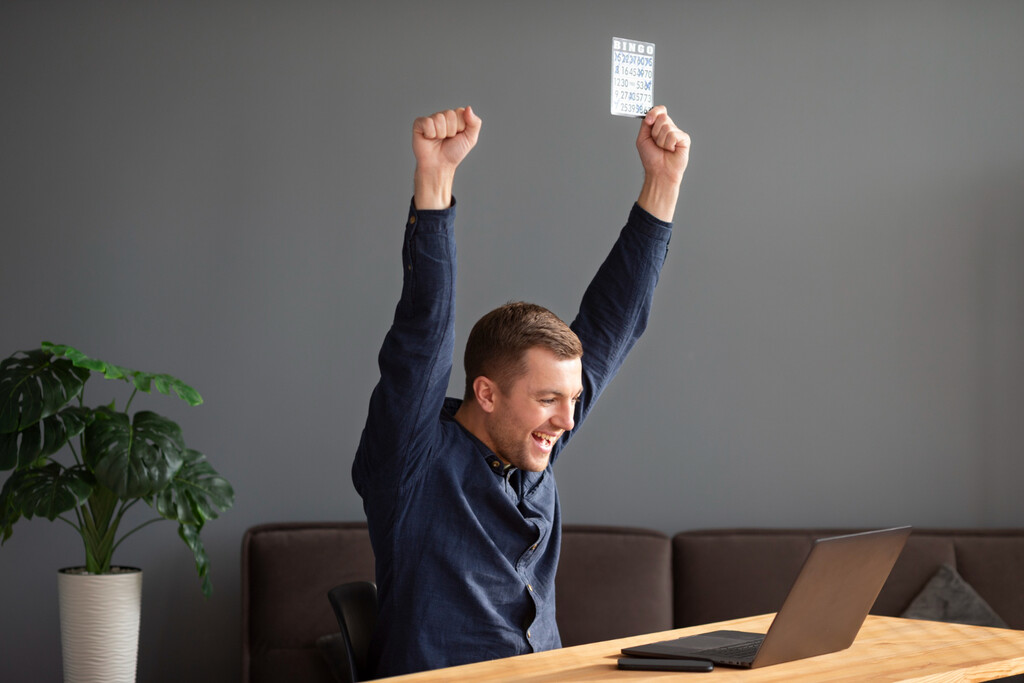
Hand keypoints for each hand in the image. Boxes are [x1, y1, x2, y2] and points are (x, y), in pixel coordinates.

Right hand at [412, 106, 481, 208]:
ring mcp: (430, 119)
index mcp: (455, 117)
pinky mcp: (419, 124)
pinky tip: (429, 138)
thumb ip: (475, 122)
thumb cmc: (453, 153)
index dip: (460, 127)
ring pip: (439, 118)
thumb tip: (468, 108)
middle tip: (447, 139)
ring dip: (441, 134)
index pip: (460, 112)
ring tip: (438, 140)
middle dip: (451, 131)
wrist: (440, 165)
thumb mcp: (470, 139)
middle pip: (449, 114)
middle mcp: (442, 116)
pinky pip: (427, 122)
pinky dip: (430, 134)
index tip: (457, 136)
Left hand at [635, 106, 689, 221]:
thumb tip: (650, 114)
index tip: (648, 120)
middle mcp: (670, 127)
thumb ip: (645, 124)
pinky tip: (671, 151)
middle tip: (656, 143)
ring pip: (666, 127)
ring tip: (663, 149)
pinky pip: (673, 135)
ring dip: (660, 141)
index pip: (660, 110)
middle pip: (662, 117)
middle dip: (654, 132)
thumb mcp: (642, 139)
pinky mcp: (685, 139)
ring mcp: (678, 133)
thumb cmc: (651, 158)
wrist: (659, 172)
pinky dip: (668, 145)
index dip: (654, 112)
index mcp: (660, 126)